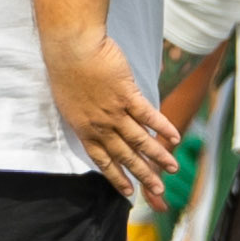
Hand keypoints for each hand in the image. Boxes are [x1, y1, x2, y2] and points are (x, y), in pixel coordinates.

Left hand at [43, 30, 178, 210]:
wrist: (70, 49)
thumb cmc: (64, 70)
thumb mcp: (69, 102)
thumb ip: (85, 117)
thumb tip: (96, 123)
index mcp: (83, 129)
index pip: (102, 160)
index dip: (117, 176)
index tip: (128, 191)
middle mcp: (100, 126)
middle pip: (125, 156)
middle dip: (143, 175)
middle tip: (158, 191)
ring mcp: (114, 112)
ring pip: (140, 140)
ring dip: (157, 155)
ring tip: (172, 167)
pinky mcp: (127, 95)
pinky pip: (148, 115)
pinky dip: (162, 127)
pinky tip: (175, 137)